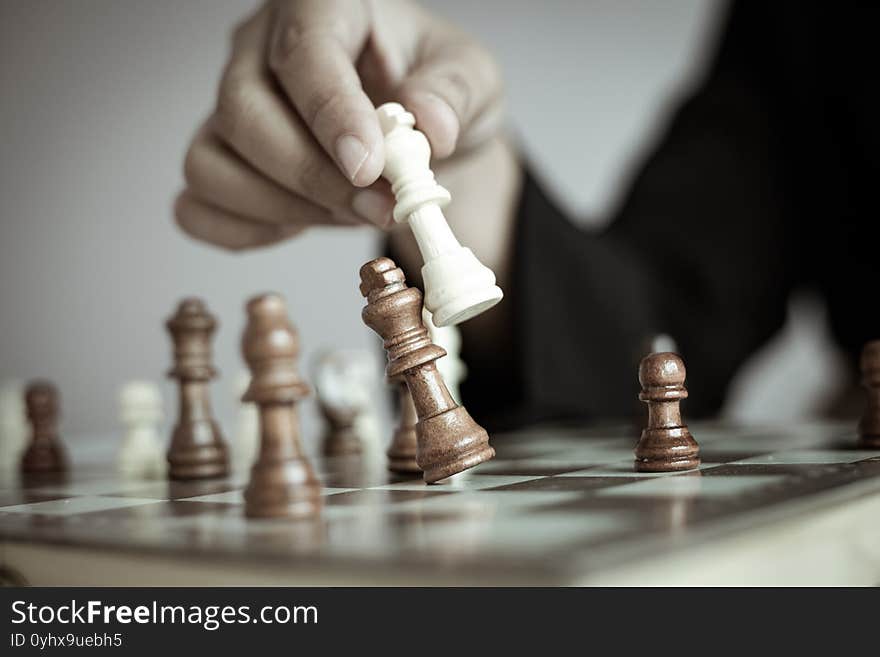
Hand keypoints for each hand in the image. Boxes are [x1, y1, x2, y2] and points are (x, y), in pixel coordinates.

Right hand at [175, 0, 504, 250]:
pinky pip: (200, 207)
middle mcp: (261, 50)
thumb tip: (428, 125)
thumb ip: (454, 94)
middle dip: (313, 176)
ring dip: (285, 207)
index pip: (304, 50)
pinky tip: (303, 223)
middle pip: (243, 112)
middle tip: (380, 208)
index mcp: (325, 7)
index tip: (369, 167)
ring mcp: (229, 107)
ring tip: (353, 214)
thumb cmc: (433, 93)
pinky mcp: (221, 161)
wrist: (417, 136)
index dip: (330, 112)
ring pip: (212, 163)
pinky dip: (248, 230)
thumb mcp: (472, 81)